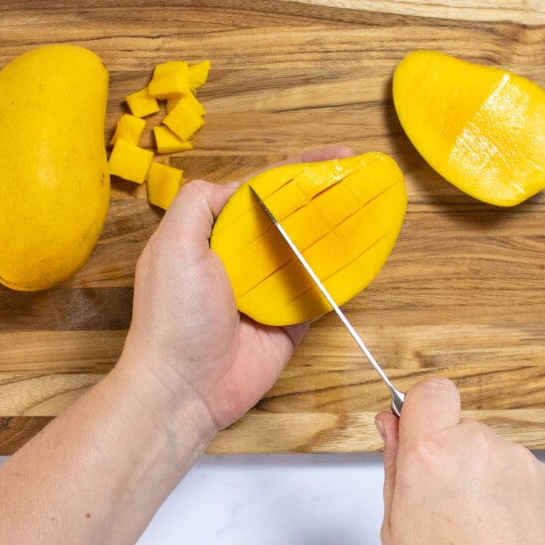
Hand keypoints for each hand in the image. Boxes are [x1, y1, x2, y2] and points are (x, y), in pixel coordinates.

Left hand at [120, 147, 353, 439]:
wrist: (186, 389)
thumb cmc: (174, 316)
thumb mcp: (173, 246)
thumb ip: (198, 204)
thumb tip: (238, 184)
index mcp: (215, 234)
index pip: (262, 190)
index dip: (297, 169)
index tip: (334, 156)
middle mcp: (244, 256)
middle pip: (291, 215)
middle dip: (324, 194)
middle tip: (362, 176)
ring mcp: (270, 287)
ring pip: (309, 249)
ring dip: (337, 228)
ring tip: (371, 206)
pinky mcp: (291, 318)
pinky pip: (321, 290)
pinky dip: (341, 272)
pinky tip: (365, 252)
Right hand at [376, 377, 544, 544]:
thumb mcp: (397, 528)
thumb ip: (393, 465)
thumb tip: (390, 424)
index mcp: (431, 454)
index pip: (430, 390)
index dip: (424, 406)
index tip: (422, 428)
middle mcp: (478, 447)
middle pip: (462, 428)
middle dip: (454, 453)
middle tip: (450, 502)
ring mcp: (521, 462)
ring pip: (494, 452)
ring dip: (487, 477)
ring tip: (485, 527)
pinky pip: (527, 474)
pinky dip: (518, 496)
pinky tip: (511, 533)